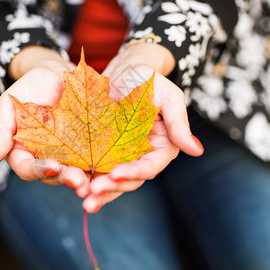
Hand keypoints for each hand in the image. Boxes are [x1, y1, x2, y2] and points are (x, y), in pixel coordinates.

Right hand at [0, 46, 89, 196]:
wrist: (58, 73)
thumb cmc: (30, 86)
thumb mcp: (10, 104)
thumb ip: (1, 131)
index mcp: (23, 153)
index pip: (27, 168)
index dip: (38, 170)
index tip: (52, 167)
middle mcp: (46, 159)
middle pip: (53, 176)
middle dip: (66, 179)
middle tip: (79, 181)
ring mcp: (68, 156)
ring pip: (75, 173)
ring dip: (85, 180)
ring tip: (95, 182)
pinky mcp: (88, 150)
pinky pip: (95, 161)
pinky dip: (102, 168)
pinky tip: (112, 169)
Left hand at [82, 43, 203, 212]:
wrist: (122, 71)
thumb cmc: (148, 79)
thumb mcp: (168, 95)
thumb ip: (179, 123)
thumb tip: (197, 151)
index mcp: (161, 147)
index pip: (150, 165)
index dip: (135, 172)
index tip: (116, 175)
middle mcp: (141, 156)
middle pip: (129, 180)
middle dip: (111, 189)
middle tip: (92, 195)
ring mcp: (120, 156)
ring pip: (111, 180)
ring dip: (97, 192)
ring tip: (82, 198)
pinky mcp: (101, 153)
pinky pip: (94, 169)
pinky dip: (85, 179)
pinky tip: (72, 185)